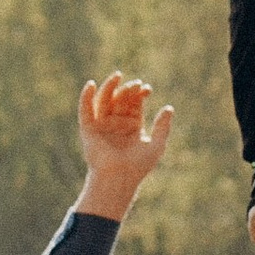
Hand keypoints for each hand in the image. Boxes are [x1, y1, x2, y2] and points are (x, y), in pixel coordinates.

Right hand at [75, 72, 174, 219]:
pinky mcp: (88, 129)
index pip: (134, 104)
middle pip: (120, 100)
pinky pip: (85, 110)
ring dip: (109, 87)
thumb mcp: (156, 145)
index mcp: (131, 126)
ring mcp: (101, 125)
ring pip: (104, 101)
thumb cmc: (138, 166)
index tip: (147, 89)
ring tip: (117, 76)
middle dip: (128, 90)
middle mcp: (115, 123)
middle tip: (137, 84)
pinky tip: (91, 85)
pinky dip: (86, 97)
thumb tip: (169, 107)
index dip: (139, 94)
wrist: (120, 178)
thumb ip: (163, 127)